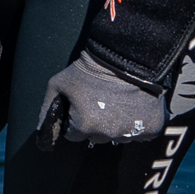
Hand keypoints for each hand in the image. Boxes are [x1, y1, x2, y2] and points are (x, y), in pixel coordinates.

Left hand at [40, 52, 168, 145]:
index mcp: (84, 126)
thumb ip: (47, 110)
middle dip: (95, 123)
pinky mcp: (153, 128)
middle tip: (100, 100)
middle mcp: (108, 134)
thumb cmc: (89, 69)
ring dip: (117, 124)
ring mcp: (131, 132)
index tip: (83, 104)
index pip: (74, 134)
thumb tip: (41, 131)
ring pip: (119, 136)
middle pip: (96, 137)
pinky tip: (134, 106)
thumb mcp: (58, 84)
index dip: (76, 119)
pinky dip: (138, 124)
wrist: (124, 56)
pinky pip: (141, 134)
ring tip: (118, 101)